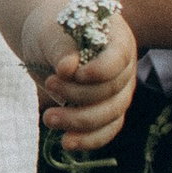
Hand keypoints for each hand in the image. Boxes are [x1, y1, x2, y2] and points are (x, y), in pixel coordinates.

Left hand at [24, 0, 138, 155]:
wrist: (47, 41)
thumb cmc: (51, 30)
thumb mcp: (50, 31)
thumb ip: (60, 47)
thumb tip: (68, 69)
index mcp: (116, 40)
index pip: (118, 58)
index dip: (101, 70)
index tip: (76, 74)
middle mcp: (124, 68)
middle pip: (112, 91)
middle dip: (79, 95)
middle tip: (49, 86)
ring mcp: (119, 92)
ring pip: (110, 115)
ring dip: (79, 122)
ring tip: (49, 119)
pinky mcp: (107, 112)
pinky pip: (105, 131)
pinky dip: (88, 140)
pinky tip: (66, 143)